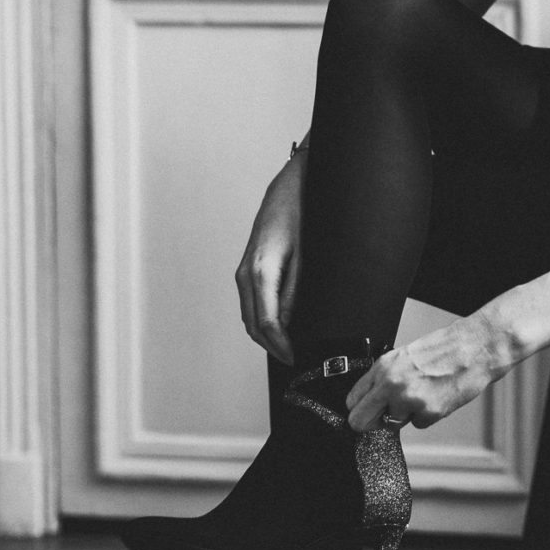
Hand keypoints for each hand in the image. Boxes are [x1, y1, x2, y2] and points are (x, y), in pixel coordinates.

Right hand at [235, 155, 304, 364]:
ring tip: (290, 348)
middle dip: (272, 347)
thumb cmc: (301, 217)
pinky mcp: (246, 269)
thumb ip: (295, 292)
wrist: (288, 189)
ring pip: (249, 317)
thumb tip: (289, 324)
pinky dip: (262, 321)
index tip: (295, 359)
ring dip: (266, 337)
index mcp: (261, 272)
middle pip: (253, 326)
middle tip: (295, 360)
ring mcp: (243, 272)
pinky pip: (250, 304)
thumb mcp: (305, 257)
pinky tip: (281, 327)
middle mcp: (246, 274)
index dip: (280, 346)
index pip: (266, 323)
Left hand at [345, 312, 516, 431]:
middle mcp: (391, 384)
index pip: (352, 400)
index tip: (366, 412)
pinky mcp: (428, 412)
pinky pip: (418, 424)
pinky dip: (427, 415)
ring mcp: (409, 399)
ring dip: (407, 415)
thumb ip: (384, 378)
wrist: (474, 349)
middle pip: (361, 421)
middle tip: (384, 417)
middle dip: (371, 422)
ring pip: (394, 424)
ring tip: (424, 393)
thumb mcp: (404, 356)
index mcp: (383, 367)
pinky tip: (437, 396)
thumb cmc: (443, 350)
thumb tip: (370, 400)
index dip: (359, 409)